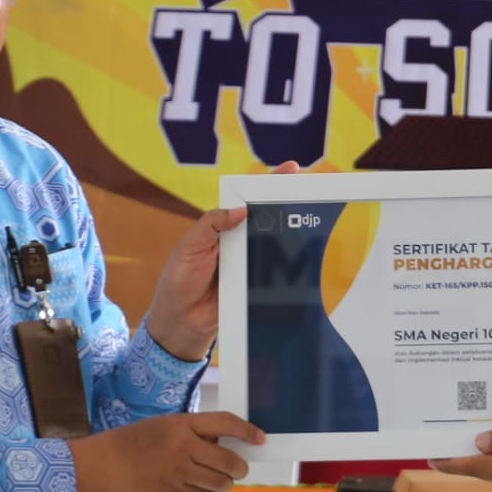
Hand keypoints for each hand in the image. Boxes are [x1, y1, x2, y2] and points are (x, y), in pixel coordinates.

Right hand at [69, 412, 264, 491]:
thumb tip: (218, 445)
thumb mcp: (158, 428)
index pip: (225, 423)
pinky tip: (205, 491)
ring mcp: (178, 472)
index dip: (247, 431)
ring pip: (221, 482)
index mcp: (180, 424)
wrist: (94, 468)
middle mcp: (183, 447)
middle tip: (238, 468)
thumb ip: (187, 435)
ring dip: (225, 484)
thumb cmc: (124, 446)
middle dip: (239, 467)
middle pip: (230, 460)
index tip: (261, 438)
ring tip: (219, 481)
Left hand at [142, 161, 299, 359]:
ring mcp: (251, 265)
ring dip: (291, 235)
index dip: (269, 184)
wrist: (180, 322)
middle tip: (311, 192)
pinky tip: (303, 257)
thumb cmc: (180, 281)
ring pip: (276, 244)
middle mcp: (240, 243)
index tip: (292, 169)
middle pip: (268, 220)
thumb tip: (241, 209)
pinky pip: (276, 274)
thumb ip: (211, 224)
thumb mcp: (190, 247)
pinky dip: (287, 267)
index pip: (247, 201)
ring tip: (311, 219)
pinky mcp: (258, 287)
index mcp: (222, 228)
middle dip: (289, 205)